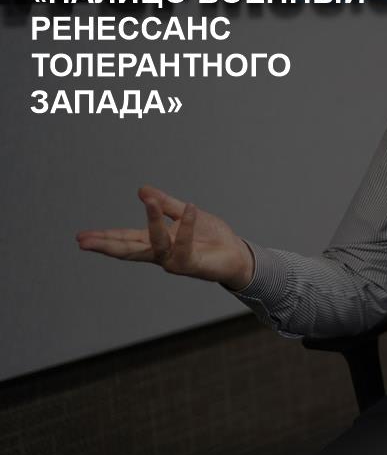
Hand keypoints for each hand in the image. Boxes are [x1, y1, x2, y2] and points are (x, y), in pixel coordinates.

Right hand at [76, 185, 254, 289]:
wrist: (237, 253)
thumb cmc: (211, 237)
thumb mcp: (185, 214)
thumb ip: (166, 204)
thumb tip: (142, 190)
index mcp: (156, 242)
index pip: (125, 239)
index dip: (105, 237)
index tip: (81, 237)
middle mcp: (161, 254)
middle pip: (129, 250)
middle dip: (106, 245)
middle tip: (83, 241)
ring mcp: (174, 261)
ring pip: (157, 243)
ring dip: (153, 221)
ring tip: (149, 201)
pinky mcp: (192, 265)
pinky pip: (186, 245)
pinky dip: (188, 226)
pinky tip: (191, 209)